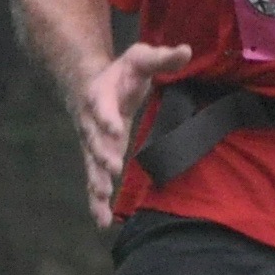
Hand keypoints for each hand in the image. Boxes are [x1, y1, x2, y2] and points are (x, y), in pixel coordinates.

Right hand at [73, 42, 191, 229]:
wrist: (88, 83)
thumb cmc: (122, 71)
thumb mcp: (141, 57)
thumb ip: (162, 57)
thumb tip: (186, 51)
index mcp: (101, 94)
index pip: (102, 106)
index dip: (107, 117)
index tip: (115, 129)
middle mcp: (91, 122)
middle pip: (93, 139)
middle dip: (102, 154)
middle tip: (111, 169)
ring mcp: (92, 143)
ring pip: (91, 165)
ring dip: (95, 183)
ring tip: (101, 202)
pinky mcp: (97, 158)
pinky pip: (94, 180)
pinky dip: (96, 202)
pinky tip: (102, 223)